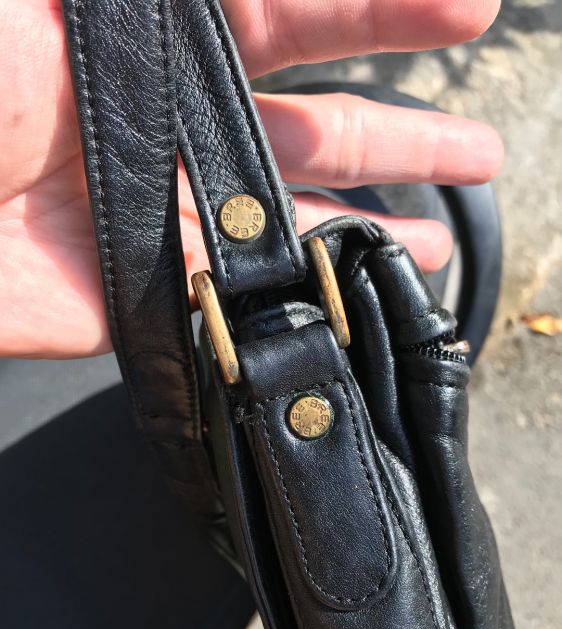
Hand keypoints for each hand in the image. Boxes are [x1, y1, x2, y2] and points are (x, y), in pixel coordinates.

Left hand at [0, 0, 502, 356]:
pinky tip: (338, 312)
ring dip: (357, 232)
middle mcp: (153, 127)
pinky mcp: (124, 305)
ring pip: (275, 229)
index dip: (376, 7)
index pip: (282, 12)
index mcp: (133, 36)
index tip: (467, 8)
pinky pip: (221, 306)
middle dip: (397, 135)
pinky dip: (283, 308)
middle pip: (302, 128)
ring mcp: (145, 220)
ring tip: (433, 241)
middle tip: (480, 152)